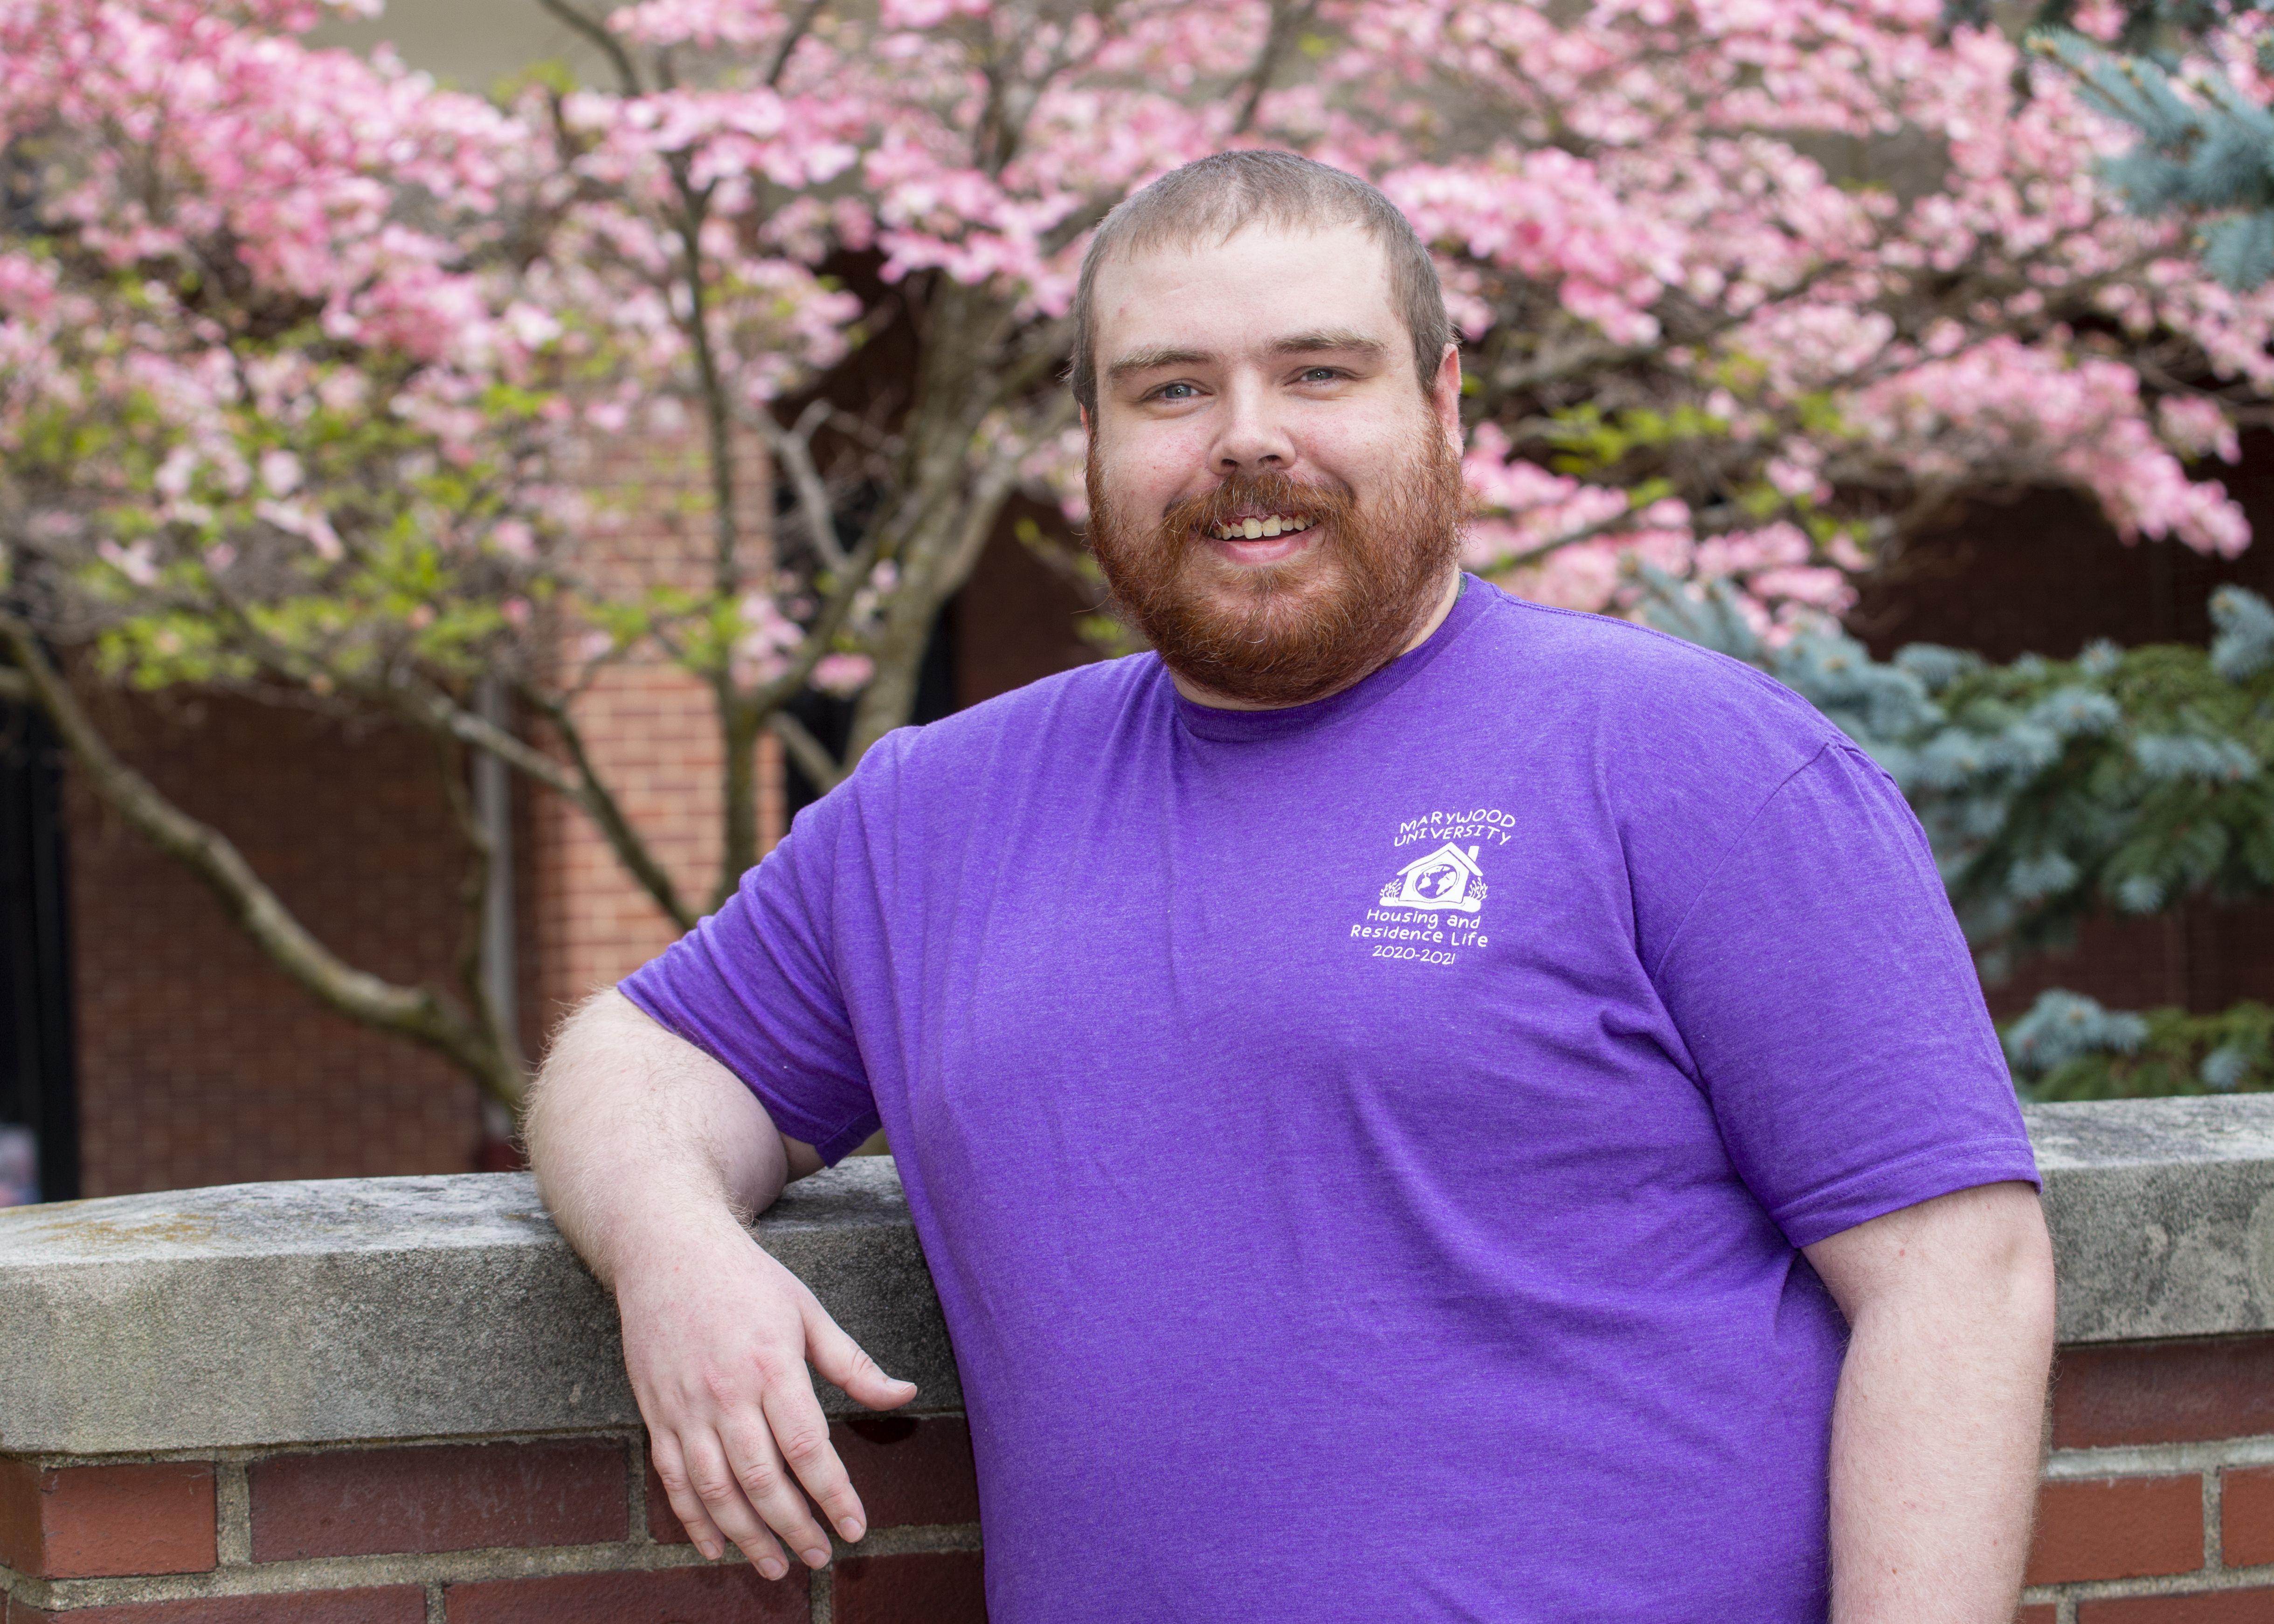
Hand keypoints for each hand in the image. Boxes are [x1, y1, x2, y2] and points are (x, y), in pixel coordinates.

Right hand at [618, 1208, 917, 1577]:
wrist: (667, 1248)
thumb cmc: (746, 1279)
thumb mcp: (808, 1311)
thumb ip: (853, 1363)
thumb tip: (904, 1395)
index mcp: (772, 1366)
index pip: (808, 1448)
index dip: (833, 1495)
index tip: (856, 1528)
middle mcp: (726, 1393)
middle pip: (762, 1479)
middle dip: (794, 1528)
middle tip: (821, 1559)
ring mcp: (685, 1406)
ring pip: (715, 1489)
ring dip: (747, 1536)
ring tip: (775, 1568)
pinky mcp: (657, 1412)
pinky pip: (673, 1478)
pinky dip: (692, 1519)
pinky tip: (715, 1547)